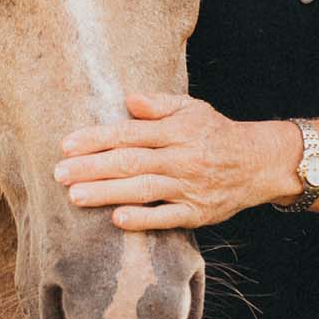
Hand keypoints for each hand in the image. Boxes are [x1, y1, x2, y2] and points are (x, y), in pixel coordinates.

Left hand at [55, 93, 293, 230]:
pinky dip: (143, 218)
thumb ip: (160, 104)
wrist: (259, 163)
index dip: (97, 139)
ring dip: (107, 193)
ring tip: (75, 196)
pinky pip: (167, 217)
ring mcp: (189, 187)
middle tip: (58, 173)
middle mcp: (181, 158)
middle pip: (131, 162)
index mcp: (177, 131)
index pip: (130, 133)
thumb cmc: (216, 133)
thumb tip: (129, 99)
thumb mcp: (193, 109)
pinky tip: (117, 219)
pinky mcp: (197, 213)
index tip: (66, 145)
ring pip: (143, 189)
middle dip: (92, 167)